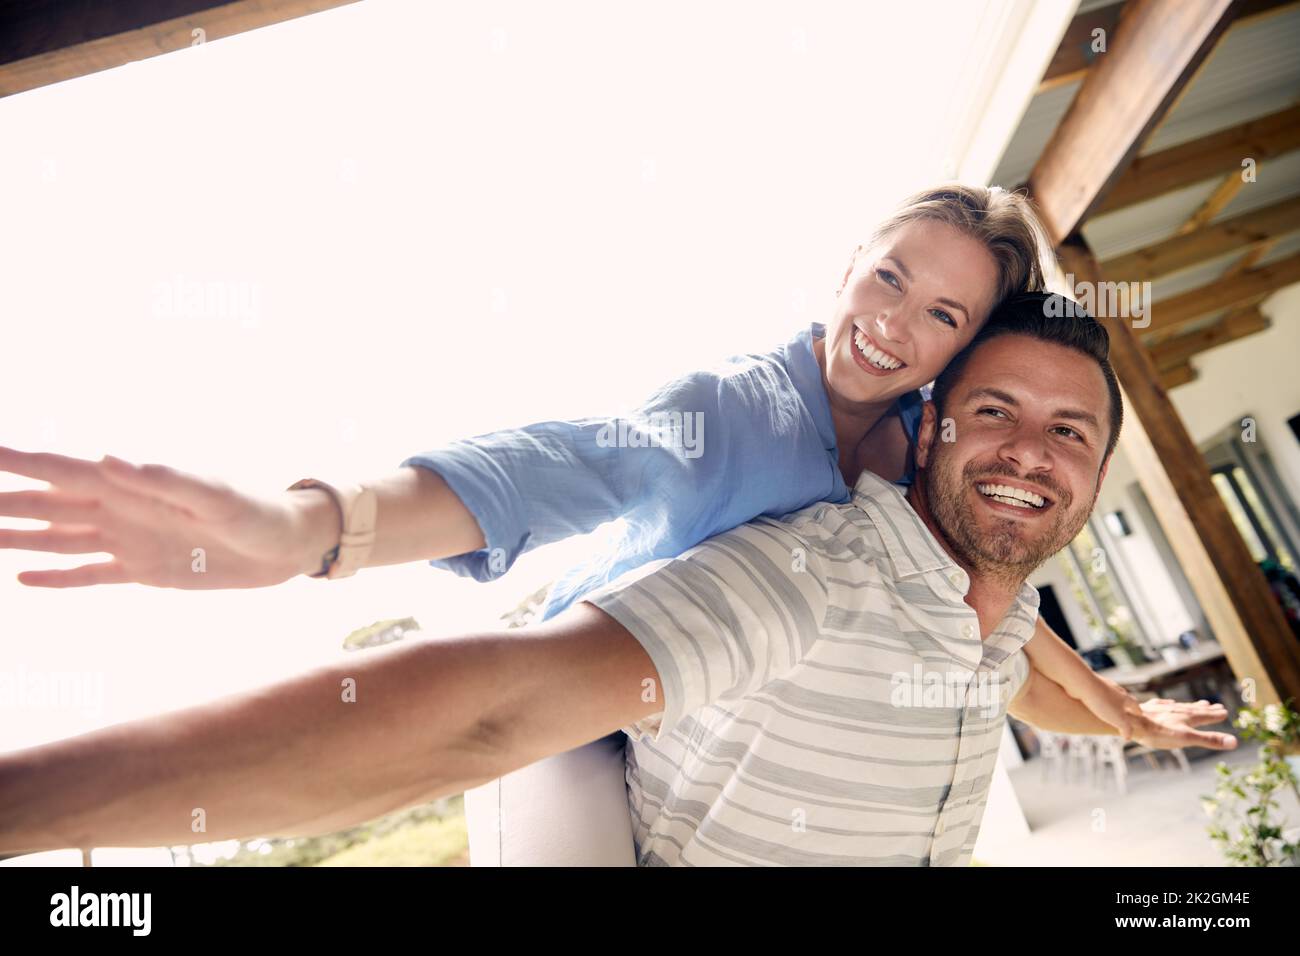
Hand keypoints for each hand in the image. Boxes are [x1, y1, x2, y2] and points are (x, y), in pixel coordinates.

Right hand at [0, 445, 319, 588]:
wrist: (287, 546)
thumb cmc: (257, 512)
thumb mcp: (216, 495)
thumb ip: (166, 478)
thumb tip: (111, 458)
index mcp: (132, 485)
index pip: (61, 470)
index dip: (18, 462)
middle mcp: (121, 509)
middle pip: (45, 503)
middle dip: (3, 498)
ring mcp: (128, 540)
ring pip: (57, 537)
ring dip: (16, 535)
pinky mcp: (143, 571)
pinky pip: (89, 574)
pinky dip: (56, 577)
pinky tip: (22, 578)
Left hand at [1083, 674, 1145, 740]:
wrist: (1082, 683)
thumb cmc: (1102, 702)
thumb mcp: (1118, 719)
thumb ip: (1127, 728)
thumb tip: (1128, 737)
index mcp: (1124, 697)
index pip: (1135, 705)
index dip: (1138, 712)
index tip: (1139, 716)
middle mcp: (1115, 689)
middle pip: (1124, 697)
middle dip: (1125, 705)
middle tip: (1126, 711)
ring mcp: (1102, 685)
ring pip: (1110, 694)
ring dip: (1112, 701)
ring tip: (1110, 707)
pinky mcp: (1090, 684)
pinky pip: (1096, 692)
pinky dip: (1098, 698)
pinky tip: (1093, 702)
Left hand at [1130, 697, 1237, 750]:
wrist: (1130, 721)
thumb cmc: (1159, 732)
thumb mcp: (1187, 739)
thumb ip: (1209, 740)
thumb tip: (1234, 742)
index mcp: (1187, 717)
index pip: (1205, 715)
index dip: (1215, 715)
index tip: (1225, 711)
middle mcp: (1176, 710)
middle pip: (1194, 709)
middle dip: (1206, 709)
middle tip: (1216, 705)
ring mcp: (1162, 708)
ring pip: (1181, 706)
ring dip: (1191, 706)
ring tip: (1199, 704)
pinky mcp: (1149, 708)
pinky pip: (1163, 704)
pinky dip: (1171, 704)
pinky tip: (1169, 702)